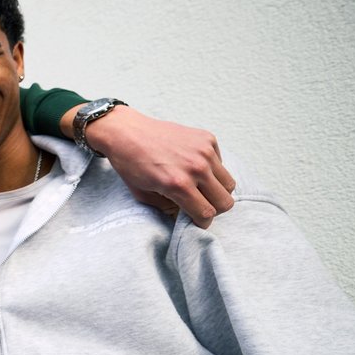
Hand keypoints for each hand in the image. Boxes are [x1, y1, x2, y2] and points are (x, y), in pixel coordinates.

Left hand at [81, 106, 235, 227]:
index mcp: (178, 184)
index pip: (207, 214)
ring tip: (198, 186)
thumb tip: (185, 214)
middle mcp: (196, 167)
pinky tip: (192, 166)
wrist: (126, 132)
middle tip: (199, 204)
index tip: (196, 221)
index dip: (202, 223)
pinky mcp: (207, 138)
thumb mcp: (143, 195)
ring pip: (228, 183)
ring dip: (216, 190)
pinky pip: (221, 163)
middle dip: (213, 208)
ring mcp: (204, 151)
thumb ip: (168, 209)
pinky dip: (212, 169)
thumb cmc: (130, 164)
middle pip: (226, 202)